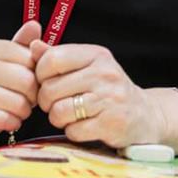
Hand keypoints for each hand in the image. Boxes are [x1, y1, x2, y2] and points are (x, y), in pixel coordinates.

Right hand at [0, 20, 41, 154]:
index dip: (37, 75)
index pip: (29, 58)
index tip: (28, 84)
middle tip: (24, 101)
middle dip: (32, 96)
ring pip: (18, 103)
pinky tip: (6, 122)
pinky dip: (12, 124)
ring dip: (23, 113)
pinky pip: (5, 119)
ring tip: (14, 112)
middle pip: (26, 80)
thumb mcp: (7, 67)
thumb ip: (21, 47)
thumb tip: (34, 25)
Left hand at [31, 40, 164, 148]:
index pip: (52, 60)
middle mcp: (105, 74)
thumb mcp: (86, 66)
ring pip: (59, 111)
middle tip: (55, 103)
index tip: (46, 82)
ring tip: (68, 115)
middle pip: (50, 89)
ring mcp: (110, 100)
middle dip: (46, 101)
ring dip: (57, 118)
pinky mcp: (112, 125)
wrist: (145, 115)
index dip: (40, 75)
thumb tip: (33, 45)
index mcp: (96, 55)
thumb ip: (58, 57)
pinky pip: (73, 131)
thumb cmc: (107, 89)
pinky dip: (73, 132)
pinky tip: (84, 126)